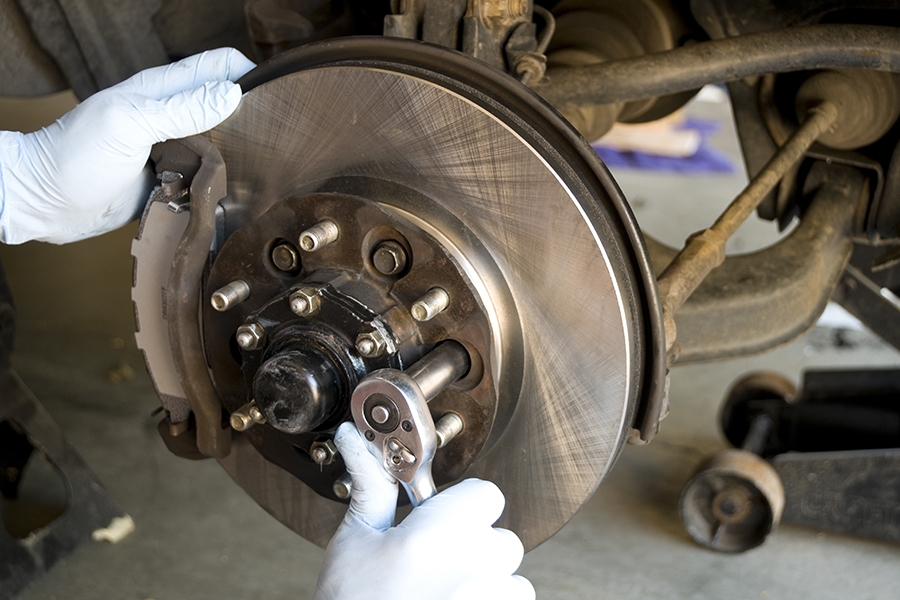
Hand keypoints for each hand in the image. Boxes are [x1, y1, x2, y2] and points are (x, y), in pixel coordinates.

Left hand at [0, 48, 254, 243]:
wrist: (46, 203)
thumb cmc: (76, 156)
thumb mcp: (130, 124)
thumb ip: (182, 109)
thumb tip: (233, 95)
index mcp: (161, 91)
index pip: (217, 66)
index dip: (247, 74)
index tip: (271, 99)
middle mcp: (171, 118)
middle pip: (225, 107)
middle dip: (251, 118)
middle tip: (272, 140)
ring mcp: (171, 150)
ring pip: (220, 145)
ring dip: (238, 155)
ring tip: (257, 168)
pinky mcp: (169, 181)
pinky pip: (204, 178)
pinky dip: (219, 183)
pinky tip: (230, 192)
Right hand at [315, 422, 534, 599]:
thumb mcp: (354, 544)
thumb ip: (371, 488)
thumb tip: (356, 440)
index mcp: (442, 533)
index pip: (486, 494)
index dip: (460, 505)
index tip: (436, 521)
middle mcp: (478, 566)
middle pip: (502, 538)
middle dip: (473, 547)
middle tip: (431, 565)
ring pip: (511, 580)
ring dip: (486, 584)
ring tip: (438, 595)